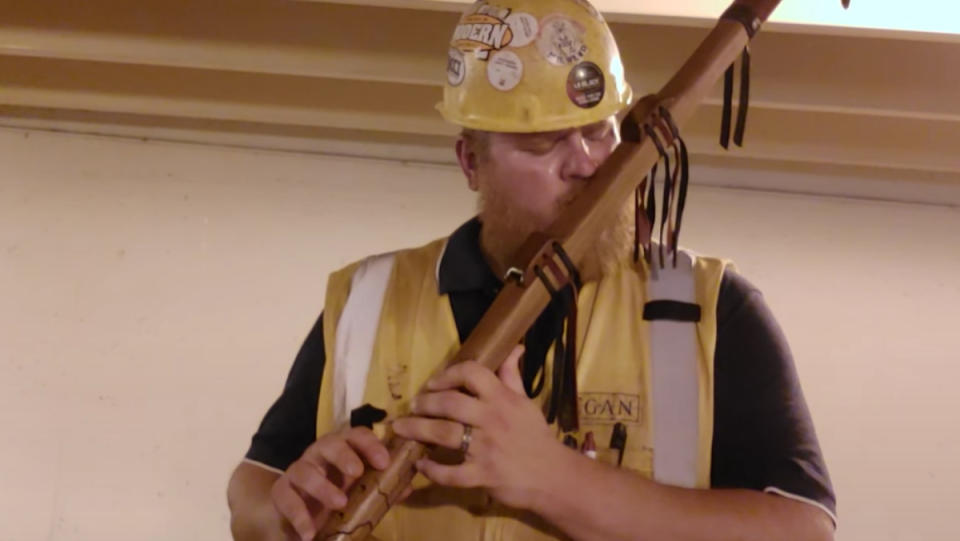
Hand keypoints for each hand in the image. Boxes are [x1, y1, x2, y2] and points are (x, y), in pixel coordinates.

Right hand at [270, 426, 389, 540]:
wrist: (301, 516)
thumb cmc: (337, 497)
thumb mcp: (361, 495)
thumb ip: (383, 490)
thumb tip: (407, 486)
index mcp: (342, 451)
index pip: (356, 436)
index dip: (370, 444)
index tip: (384, 461)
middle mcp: (319, 455)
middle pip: (328, 443)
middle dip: (344, 455)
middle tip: (357, 472)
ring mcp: (298, 471)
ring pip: (305, 470)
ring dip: (322, 487)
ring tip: (339, 503)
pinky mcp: (281, 491)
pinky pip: (286, 498)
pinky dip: (298, 516)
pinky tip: (310, 533)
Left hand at [392, 345, 566, 510]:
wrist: (554, 477)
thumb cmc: (536, 437)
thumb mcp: (526, 402)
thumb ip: (512, 376)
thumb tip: (514, 347)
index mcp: (503, 399)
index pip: (472, 373)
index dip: (448, 374)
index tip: (433, 383)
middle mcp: (493, 419)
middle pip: (450, 403)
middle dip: (425, 403)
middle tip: (413, 406)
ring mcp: (486, 448)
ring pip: (444, 434)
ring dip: (417, 430)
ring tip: (401, 428)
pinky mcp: (482, 475)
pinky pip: (450, 473)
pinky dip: (431, 470)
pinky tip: (421, 465)